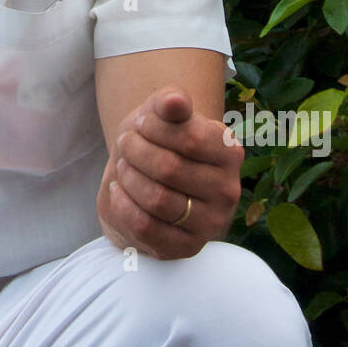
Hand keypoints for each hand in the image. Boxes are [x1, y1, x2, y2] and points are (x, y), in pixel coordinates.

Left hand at [96, 85, 242, 260]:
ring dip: (128, 178)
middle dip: (135, 151)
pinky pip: (146, 227)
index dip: (153, 128)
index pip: (189, 138)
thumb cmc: (159, 141)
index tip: (139, 123)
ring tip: (123, 166)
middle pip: (169, 169)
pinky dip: (123, 205)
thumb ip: (169, 102)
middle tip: (125, 143)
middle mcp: (228, 190)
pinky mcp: (187, 247)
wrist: (150, 181)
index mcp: (230, 152)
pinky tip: (118, 190)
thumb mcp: (162, 114)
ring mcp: (211, 222)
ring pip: (157, 200)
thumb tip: (175, 99)